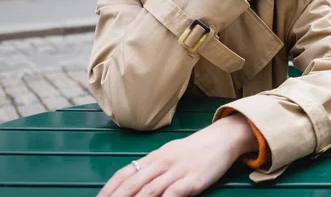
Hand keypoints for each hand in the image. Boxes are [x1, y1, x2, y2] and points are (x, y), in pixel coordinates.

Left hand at [97, 114, 257, 196]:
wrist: (221, 138)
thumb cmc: (194, 150)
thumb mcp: (170, 154)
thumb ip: (152, 168)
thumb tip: (132, 181)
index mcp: (154, 158)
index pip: (125, 173)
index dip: (109, 189)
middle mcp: (162, 163)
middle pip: (133, 184)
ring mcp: (177, 171)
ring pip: (150, 190)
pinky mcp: (193, 179)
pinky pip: (174, 193)